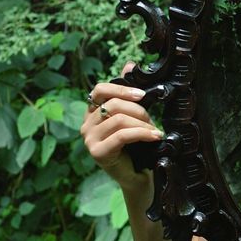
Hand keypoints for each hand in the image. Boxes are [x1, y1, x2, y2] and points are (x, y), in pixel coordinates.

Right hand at [80, 59, 161, 192]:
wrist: (136, 176)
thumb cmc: (134, 147)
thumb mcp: (133, 118)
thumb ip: (129, 94)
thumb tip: (130, 64)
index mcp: (92, 113)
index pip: (99, 89)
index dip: (121, 88)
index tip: (142, 95)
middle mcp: (86, 124)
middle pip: (112, 104)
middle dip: (138, 110)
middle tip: (152, 121)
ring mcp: (89, 139)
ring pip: (118, 119)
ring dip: (142, 123)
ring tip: (154, 131)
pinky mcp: (98, 152)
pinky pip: (122, 135)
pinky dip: (142, 133)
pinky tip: (155, 136)